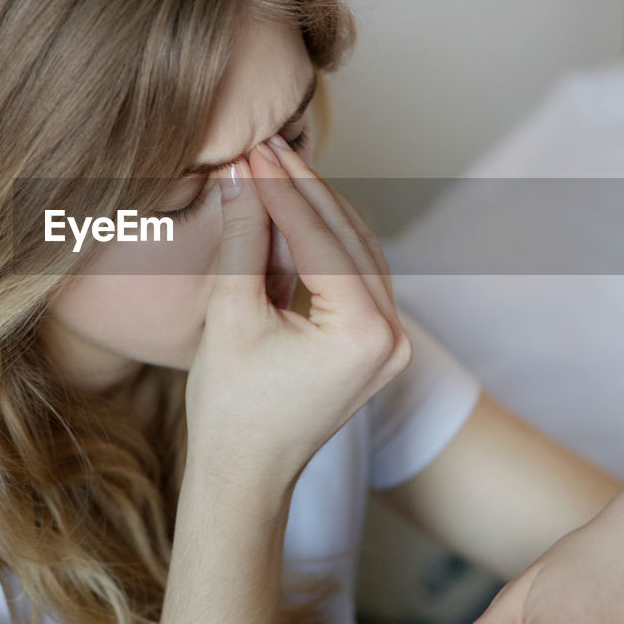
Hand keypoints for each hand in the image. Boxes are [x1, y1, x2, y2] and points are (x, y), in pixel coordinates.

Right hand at [183, 136, 413, 491]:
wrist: (244, 475)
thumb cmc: (231, 407)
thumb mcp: (230, 314)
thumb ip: (241, 238)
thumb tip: (239, 173)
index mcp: (364, 334)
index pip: (320, 237)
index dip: (280, 189)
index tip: (249, 150)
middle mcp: (393, 336)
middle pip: (348, 235)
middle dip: (302, 189)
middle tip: (262, 148)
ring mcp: (392, 342)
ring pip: (358, 249)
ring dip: (317, 209)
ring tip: (273, 169)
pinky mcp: (378, 344)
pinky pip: (357, 274)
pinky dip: (325, 241)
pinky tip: (293, 211)